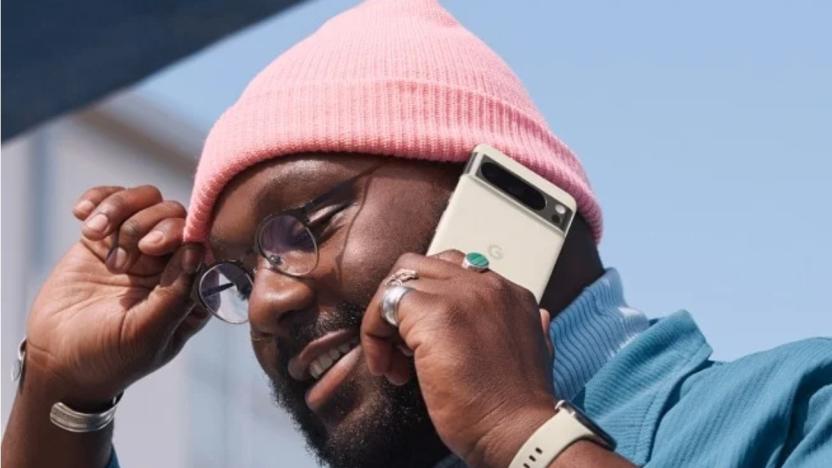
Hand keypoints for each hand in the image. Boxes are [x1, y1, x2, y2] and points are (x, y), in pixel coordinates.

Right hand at [23, 185, 207, 407]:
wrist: (57, 361)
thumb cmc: (109, 356)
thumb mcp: (145, 333)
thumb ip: (175, 294)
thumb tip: (197, 249)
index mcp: (192, 288)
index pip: (203, 243)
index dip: (182, 234)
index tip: (152, 248)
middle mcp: (170, 263)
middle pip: (175, 215)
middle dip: (148, 224)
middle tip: (120, 261)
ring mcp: (138, 248)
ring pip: (146, 200)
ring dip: (119, 209)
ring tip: (95, 234)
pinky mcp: (105, 238)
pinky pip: (111, 200)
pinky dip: (98, 199)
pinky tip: (82, 214)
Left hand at [360, 250, 556, 466]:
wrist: (519, 432)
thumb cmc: (518, 408)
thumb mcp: (537, 356)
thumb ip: (531, 328)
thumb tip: (540, 319)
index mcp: (510, 294)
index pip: (453, 270)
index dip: (429, 301)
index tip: (423, 339)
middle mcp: (488, 285)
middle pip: (421, 268)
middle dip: (401, 303)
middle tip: (400, 346)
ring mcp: (461, 295)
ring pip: (399, 281)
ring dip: (385, 319)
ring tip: (393, 360)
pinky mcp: (434, 314)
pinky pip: (386, 303)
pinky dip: (374, 332)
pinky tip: (387, 366)